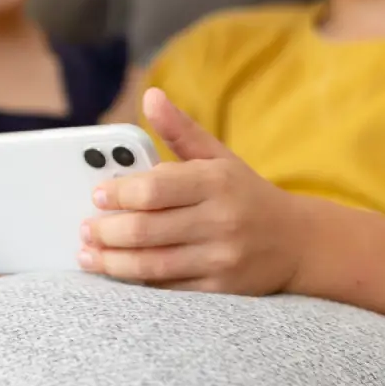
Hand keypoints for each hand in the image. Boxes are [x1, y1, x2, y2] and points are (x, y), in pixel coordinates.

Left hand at [80, 87, 305, 294]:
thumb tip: (151, 97)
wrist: (298, 243)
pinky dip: (137, 283)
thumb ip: (180, 130)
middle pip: (146, 229)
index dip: (118, 193)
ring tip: (88, 255)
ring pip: (152, 264)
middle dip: (106, 231)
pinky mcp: (220, 289)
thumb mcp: (219, 156)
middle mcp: (220, 220)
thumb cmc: (246, 194)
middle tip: (86, 229)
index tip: (96, 194)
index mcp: (215, 181)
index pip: (154, 188)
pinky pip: (168, 289)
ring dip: (112, 262)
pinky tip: (116, 274)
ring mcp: (221, 258)